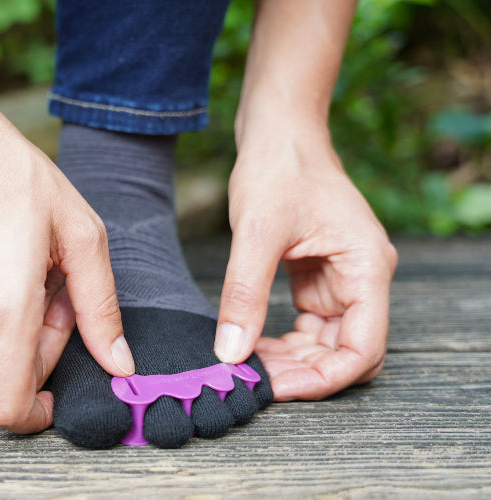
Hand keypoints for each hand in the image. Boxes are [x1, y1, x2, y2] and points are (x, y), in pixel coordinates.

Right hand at [0, 84, 134, 432]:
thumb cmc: (14, 177)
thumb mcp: (81, 235)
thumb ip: (100, 309)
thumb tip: (118, 364)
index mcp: (4, 308)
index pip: (7, 406)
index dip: (35, 416)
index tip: (54, 397)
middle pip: (9, 371)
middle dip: (42, 343)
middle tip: (54, 286)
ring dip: (17, 323)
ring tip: (26, 265)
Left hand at [214, 127, 397, 400]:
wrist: (278, 131)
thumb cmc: (278, 168)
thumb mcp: (256, 232)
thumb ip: (245, 294)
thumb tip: (230, 354)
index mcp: (367, 268)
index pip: (362, 348)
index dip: (323, 379)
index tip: (277, 388)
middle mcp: (362, 278)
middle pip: (345, 351)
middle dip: (301, 372)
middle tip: (251, 380)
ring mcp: (341, 278)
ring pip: (325, 342)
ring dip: (289, 359)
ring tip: (244, 364)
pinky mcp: (318, 275)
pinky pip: (308, 324)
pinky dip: (282, 338)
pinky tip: (249, 341)